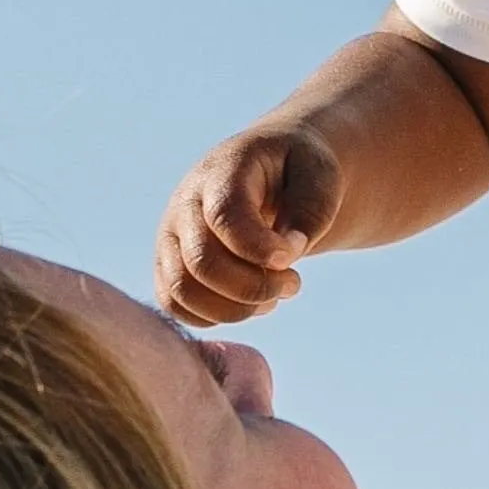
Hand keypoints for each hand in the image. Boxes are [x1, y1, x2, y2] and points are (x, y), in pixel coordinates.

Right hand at [155, 124, 344, 326]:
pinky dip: (215, 317)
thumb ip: (309, 213)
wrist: (272, 173)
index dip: (258, 248)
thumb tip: (284, 256)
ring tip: (274, 296)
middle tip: (293, 283)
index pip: (224, 216)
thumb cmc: (298, 174)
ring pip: (182, 291)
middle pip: (201, 262)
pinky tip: (251, 305)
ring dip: (235, 309)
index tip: (290, 260)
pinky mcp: (168, 264)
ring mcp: (171, 236)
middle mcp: (185, 203)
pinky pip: (175, 306)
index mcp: (222, 171)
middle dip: (254, 287)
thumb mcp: (320, 177)